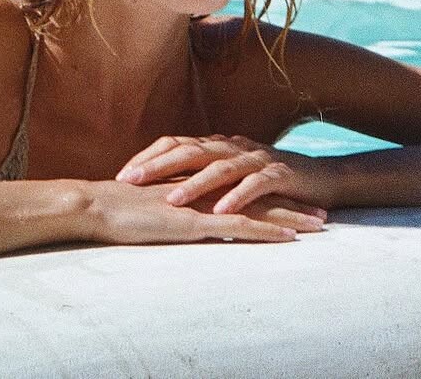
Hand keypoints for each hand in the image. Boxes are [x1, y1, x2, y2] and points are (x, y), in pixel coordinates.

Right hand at [88, 179, 323, 246]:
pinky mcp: (198, 220)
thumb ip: (171, 201)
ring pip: (257, 207)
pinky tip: (289, 238)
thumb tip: (182, 209)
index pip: (241, 186)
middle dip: (292, 203)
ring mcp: (204, 202)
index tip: (294, 200)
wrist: (98, 204)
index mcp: (196, 182)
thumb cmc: (117, 207)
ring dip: (291, 216)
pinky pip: (240, 226)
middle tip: (322, 212)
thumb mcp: (152, 202)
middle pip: (258, 193)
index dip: (268, 193)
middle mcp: (206, 187)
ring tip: (320, 225)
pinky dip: (267, 230)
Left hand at [116, 135, 330, 215]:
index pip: (174, 144)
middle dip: (157, 166)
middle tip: (128, 181)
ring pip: (219, 168)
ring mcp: (256, 159)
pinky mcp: (280, 175)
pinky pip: (255, 185)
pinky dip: (238, 197)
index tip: (119, 175)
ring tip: (170, 200)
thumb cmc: (269, 181)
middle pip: (188, 150)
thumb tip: (162, 187)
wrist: (322, 179)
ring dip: (193, 184)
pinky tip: (222, 212)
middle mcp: (232, 147)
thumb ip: (201, 176)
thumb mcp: (231, 176)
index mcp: (217, 146)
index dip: (148, 157)